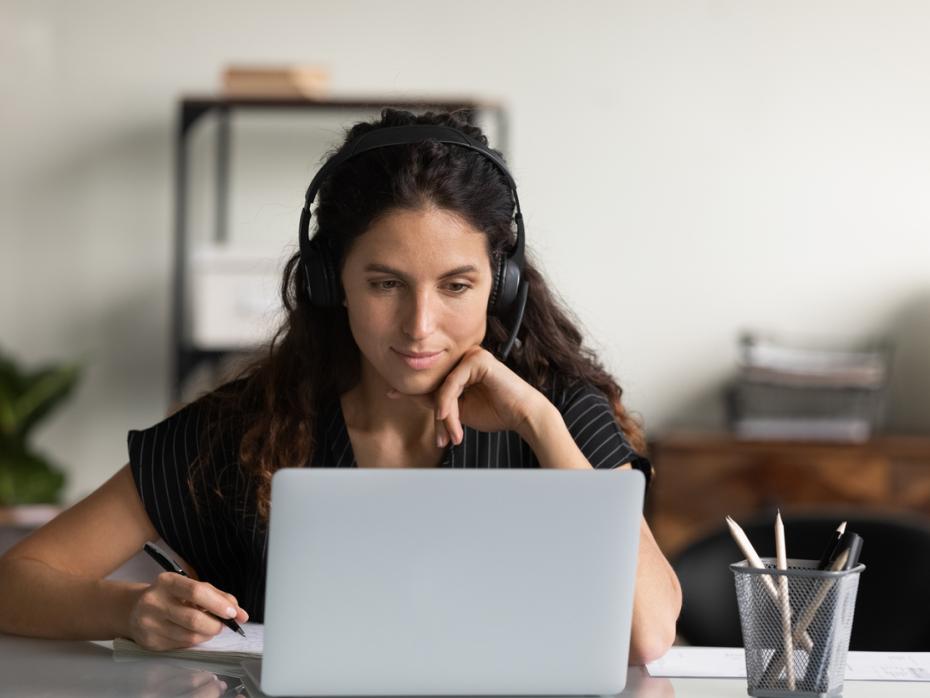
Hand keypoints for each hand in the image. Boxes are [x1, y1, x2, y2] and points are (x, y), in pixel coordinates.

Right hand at [127, 572, 248, 650]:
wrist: (134, 609)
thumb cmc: (172, 596)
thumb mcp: (191, 587)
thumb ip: (217, 596)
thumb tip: (241, 614)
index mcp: (167, 582)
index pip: (196, 592)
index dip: (218, 603)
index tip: (233, 612)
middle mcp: (155, 602)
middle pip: (194, 618)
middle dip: (216, 624)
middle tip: (224, 624)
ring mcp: (150, 624)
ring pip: (189, 636)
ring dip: (208, 634)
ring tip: (210, 628)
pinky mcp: (150, 642)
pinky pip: (182, 645)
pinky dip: (195, 641)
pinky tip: (194, 633)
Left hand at [388, 345, 549, 446]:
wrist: (523, 416)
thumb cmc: (496, 413)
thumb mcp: (459, 410)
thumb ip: (438, 402)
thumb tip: (409, 395)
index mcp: (460, 367)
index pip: (432, 380)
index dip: (411, 390)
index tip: (390, 394)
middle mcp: (464, 358)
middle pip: (436, 385)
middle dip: (438, 416)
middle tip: (442, 439)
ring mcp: (471, 355)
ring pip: (442, 387)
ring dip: (445, 415)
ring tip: (453, 435)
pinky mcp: (478, 359)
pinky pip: (451, 383)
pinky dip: (447, 402)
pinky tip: (447, 417)